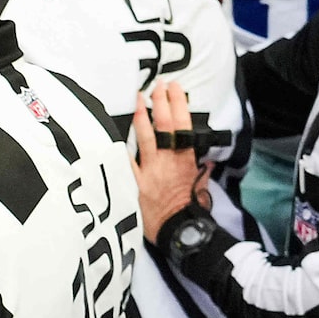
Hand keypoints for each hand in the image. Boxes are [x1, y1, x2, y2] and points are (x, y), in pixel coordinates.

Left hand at [132, 83, 209, 241]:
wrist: (179, 232)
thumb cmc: (191, 212)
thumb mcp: (202, 190)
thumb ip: (202, 173)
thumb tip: (207, 162)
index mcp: (186, 160)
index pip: (184, 125)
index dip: (179, 104)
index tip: (175, 88)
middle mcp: (168, 161)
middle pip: (165, 125)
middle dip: (161, 101)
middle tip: (157, 84)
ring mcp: (150, 171)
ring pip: (145, 137)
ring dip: (142, 114)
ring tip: (138, 97)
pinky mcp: (135, 184)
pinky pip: (124, 162)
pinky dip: (118, 148)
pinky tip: (111, 132)